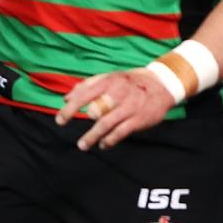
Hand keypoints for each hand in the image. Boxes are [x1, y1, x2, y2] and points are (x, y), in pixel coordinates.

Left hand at [56, 68, 174, 150]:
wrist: (162, 85)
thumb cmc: (131, 82)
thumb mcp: (111, 77)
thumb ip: (88, 85)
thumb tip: (67, 97)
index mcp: (109, 81)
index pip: (85, 95)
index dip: (70, 109)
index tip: (60, 121)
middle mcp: (119, 92)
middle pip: (95, 110)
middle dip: (84, 123)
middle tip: (76, 134)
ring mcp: (130, 106)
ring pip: (106, 124)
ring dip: (93, 137)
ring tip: (83, 145)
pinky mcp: (139, 119)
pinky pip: (120, 132)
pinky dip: (109, 140)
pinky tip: (103, 145)